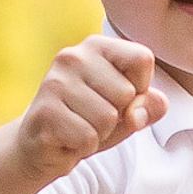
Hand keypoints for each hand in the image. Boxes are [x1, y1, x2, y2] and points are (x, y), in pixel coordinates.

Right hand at [14, 36, 165, 180]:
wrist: (43, 147)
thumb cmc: (90, 122)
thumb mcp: (128, 112)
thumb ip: (149, 106)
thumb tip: (146, 108)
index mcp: (96, 46)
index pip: (142, 58)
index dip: (140, 88)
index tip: (118, 97)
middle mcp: (72, 57)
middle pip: (127, 94)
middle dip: (118, 117)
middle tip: (93, 118)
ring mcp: (55, 82)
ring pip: (108, 118)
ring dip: (100, 134)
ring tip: (80, 128)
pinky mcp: (45, 112)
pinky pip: (88, 137)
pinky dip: (84, 146)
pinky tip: (68, 138)